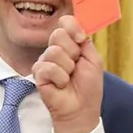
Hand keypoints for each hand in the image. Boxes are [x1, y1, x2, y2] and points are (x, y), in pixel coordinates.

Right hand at [32, 15, 103, 132]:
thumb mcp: (94, 60)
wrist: (82, 109)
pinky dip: (59, 78)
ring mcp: (45, 62)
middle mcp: (56, 50)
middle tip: (76, 66)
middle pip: (58, 34)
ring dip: (67, 68)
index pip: (65, 23)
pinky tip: (61, 85)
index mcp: (70, 44)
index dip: (73, 27)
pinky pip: (47, 67)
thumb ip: (85, 41)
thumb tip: (77, 27)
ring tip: (69, 78)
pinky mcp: (38, 74)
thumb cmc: (89, 87)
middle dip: (72, 52)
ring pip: (53, 51)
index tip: (80, 39)